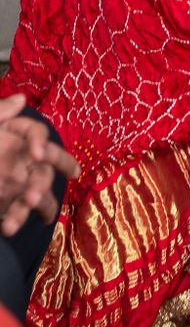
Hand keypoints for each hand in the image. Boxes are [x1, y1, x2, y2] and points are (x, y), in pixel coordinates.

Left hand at [0, 98, 79, 234]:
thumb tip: (21, 99)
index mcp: (15, 135)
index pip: (37, 134)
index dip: (40, 143)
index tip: (35, 154)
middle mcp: (21, 158)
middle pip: (45, 167)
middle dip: (44, 181)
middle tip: (33, 196)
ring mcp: (16, 183)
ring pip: (36, 192)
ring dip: (35, 202)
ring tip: (21, 212)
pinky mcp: (8, 203)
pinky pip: (19, 212)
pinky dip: (16, 219)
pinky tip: (7, 227)